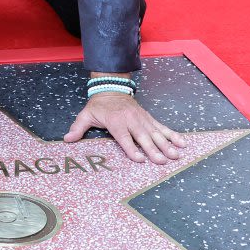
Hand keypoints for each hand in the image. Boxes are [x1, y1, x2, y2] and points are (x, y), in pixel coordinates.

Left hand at [64, 92, 186, 163]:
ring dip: (167, 144)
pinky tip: (182, 142)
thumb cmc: (99, 105)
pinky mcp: (149, 118)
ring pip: (156, 133)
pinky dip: (173, 135)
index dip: (132, 148)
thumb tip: (67, 139)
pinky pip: (162, 127)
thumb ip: (78, 128)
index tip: (140, 159)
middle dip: (154, 149)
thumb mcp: (86, 115)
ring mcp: (142, 119)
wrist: (112, 88)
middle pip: (143, 137)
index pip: (124, 137)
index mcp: (116, 121)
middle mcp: (131, 120)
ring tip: (176, 155)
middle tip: (163, 160)